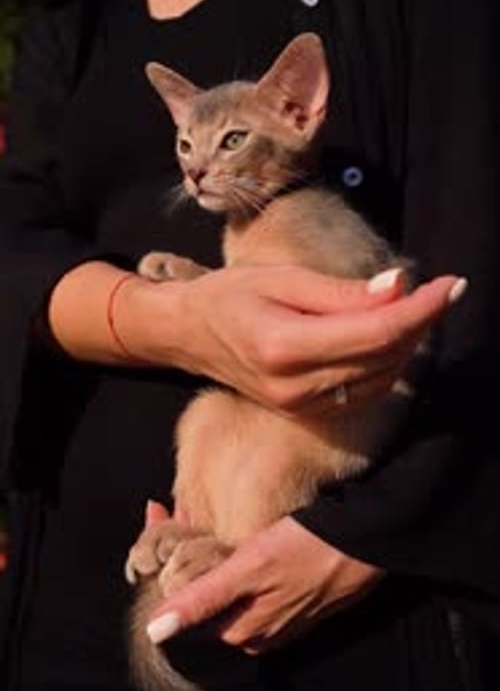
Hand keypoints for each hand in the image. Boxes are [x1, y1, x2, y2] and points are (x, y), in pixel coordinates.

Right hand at [122, 264, 465, 414]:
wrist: (187, 335)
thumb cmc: (229, 296)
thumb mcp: (280, 278)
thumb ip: (341, 290)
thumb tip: (399, 286)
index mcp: (283, 346)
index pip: (375, 331)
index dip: (421, 309)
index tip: (453, 284)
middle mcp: (294, 387)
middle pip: (384, 356)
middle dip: (421, 321)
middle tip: (440, 289)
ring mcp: (299, 406)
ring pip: (381, 377)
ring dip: (407, 342)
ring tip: (414, 307)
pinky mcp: (305, 413)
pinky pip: (364, 391)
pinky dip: (387, 363)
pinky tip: (388, 336)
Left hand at [146, 516, 383, 652]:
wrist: (367, 540)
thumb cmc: (308, 550)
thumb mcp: (249, 571)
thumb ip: (202, 600)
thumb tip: (154, 632)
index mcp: (240, 631)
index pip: (184, 604)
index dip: (162, 563)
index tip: (153, 518)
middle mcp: (256, 631)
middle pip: (201, 592)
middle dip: (177, 553)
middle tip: (160, 509)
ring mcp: (276, 614)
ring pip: (222, 583)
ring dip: (200, 552)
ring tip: (181, 511)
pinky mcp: (292, 597)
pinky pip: (246, 579)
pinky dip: (228, 553)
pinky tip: (226, 529)